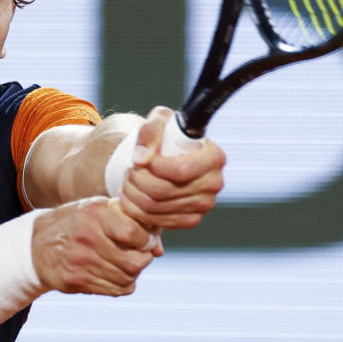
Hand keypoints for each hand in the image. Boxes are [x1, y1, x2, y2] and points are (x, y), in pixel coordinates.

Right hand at [31, 196, 155, 297]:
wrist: (37, 245)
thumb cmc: (77, 223)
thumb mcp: (98, 210)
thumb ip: (130, 221)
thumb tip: (159, 248)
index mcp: (94, 214)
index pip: (134, 233)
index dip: (146, 240)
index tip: (145, 240)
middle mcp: (87, 238)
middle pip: (134, 261)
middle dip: (143, 260)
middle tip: (139, 254)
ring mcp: (80, 261)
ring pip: (127, 278)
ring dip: (132, 273)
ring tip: (125, 263)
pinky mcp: (76, 280)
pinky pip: (115, 290)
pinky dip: (122, 284)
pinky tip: (115, 273)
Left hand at [117, 106, 225, 228]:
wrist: (170, 156)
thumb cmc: (167, 135)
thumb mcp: (159, 120)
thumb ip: (150, 131)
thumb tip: (141, 158)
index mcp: (214, 157)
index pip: (180, 170)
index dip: (153, 167)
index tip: (140, 158)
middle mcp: (214, 183)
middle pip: (163, 191)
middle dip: (136, 180)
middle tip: (128, 171)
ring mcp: (204, 204)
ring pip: (155, 208)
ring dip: (133, 195)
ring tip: (128, 181)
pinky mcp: (191, 219)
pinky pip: (158, 221)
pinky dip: (138, 211)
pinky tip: (133, 197)